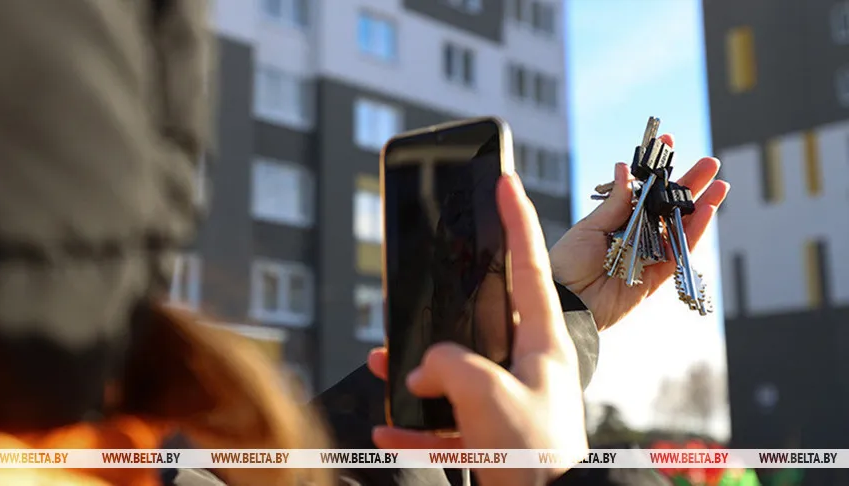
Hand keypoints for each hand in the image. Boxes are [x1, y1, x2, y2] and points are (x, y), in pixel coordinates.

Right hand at [369, 174, 587, 485]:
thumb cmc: (536, 457)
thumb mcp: (488, 397)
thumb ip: (448, 366)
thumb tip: (422, 370)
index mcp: (542, 343)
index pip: (529, 264)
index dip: (517, 217)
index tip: (505, 180)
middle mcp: (526, 365)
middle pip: (478, 320)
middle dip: (437, 313)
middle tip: (412, 303)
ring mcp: (509, 400)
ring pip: (454, 370)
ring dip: (415, 373)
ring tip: (383, 369)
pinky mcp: (493, 435)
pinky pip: (446, 422)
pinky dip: (417, 426)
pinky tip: (389, 429)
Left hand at [549, 135, 729, 330]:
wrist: (566, 302)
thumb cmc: (568, 264)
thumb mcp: (589, 228)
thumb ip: (615, 203)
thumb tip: (624, 167)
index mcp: (615, 220)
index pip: (642, 190)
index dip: (656, 168)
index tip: (667, 142)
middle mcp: (635, 236)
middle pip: (668, 207)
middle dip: (689, 184)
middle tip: (710, 163)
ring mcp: (647, 256)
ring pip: (680, 228)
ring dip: (701, 206)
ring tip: (720, 184)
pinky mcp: (656, 278)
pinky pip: (679, 253)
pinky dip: (694, 233)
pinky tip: (707, 212)